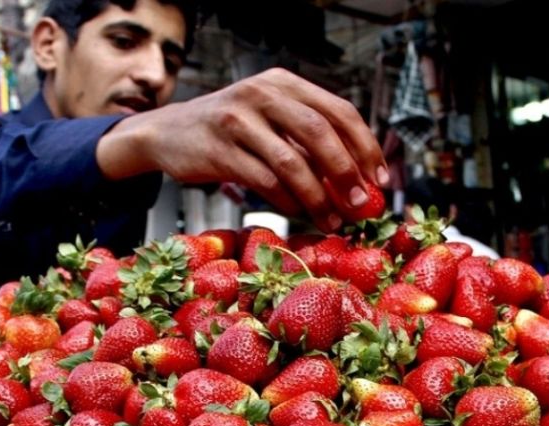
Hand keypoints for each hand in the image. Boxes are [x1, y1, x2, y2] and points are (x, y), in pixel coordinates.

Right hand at [97, 68, 388, 231]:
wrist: (167, 132)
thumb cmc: (229, 132)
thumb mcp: (268, 119)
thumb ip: (305, 138)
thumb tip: (358, 180)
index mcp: (283, 83)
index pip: (338, 110)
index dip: (365, 146)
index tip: (381, 180)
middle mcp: (261, 94)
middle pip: (319, 131)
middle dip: (346, 171)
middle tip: (362, 204)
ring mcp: (237, 120)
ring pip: (290, 161)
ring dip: (318, 196)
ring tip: (333, 219)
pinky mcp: (218, 149)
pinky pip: (263, 180)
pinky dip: (286, 200)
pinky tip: (297, 213)